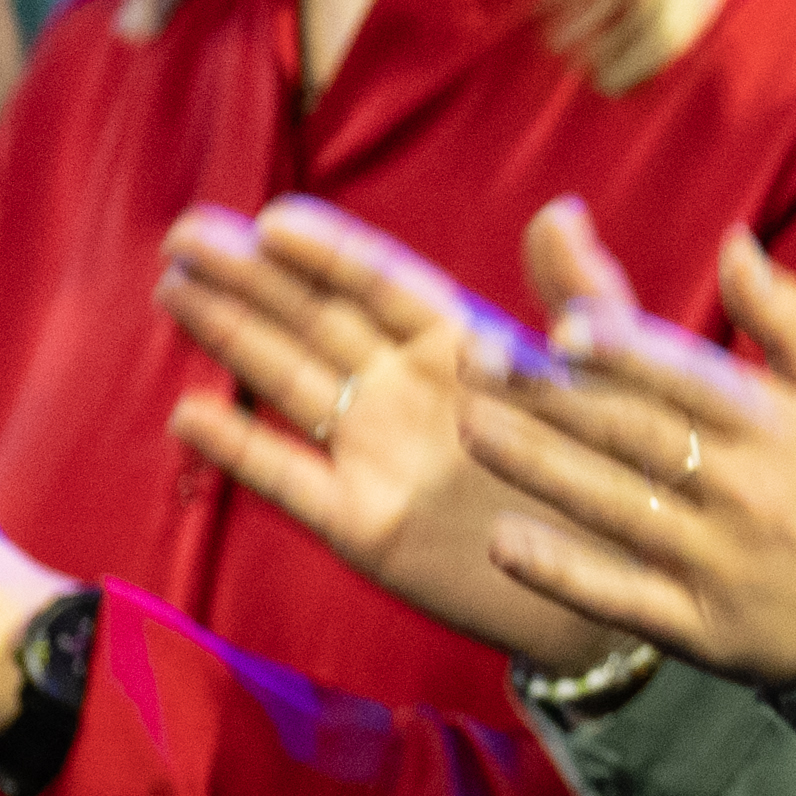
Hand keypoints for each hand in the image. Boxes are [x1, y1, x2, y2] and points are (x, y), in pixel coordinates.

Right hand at [156, 195, 624, 670]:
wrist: (613, 585)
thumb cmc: (623, 475)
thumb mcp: (615, 378)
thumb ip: (583, 298)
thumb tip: (559, 210)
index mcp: (465, 346)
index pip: (382, 285)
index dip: (327, 251)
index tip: (270, 218)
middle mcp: (408, 392)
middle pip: (317, 321)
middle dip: (252, 279)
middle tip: (184, 235)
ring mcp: (377, 454)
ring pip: (289, 383)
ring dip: (232, 338)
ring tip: (173, 289)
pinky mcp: (360, 523)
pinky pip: (289, 477)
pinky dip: (240, 448)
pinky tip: (190, 413)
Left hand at [456, 206, 795, 682]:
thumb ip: (788, 316)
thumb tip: (735, 244)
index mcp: (775, 426)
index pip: (687, 379)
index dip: (624, 352)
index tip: (560, 325)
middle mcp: (742, 488)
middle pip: (632, 434)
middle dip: (551, 397)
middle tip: (475, 362)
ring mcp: (714, 560)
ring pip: (614, 505)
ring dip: (539, 467)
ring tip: (471, 428)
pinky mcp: (695, 625)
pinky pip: (618, 597)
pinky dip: (562, 572)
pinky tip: (503, 544)